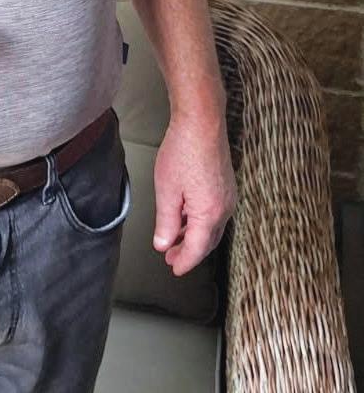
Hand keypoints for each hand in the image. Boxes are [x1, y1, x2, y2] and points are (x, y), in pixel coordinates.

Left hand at [152, 109, 236, 275]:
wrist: (202, 122)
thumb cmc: (184, 150)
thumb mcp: (167, 190)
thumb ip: (166, 222)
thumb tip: (163, 244)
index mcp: (209, 213)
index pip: (197, 249)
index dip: (185, 262)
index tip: (175, 269)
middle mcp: (224, 207)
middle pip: (207, 240)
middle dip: (189, 251)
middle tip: (172, 258)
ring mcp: (228, 196)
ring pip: (212, 226)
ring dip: (194, 236)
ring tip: (175, 239)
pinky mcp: (226, 185)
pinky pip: (215, 212)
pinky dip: (200, 221)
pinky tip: (186, 217)